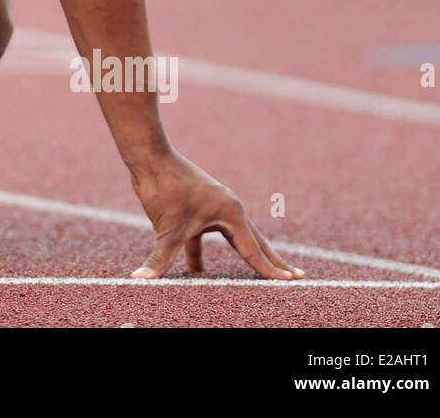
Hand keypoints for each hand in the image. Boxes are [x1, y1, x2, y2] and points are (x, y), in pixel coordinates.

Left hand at [128, 150, 303, 279]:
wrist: (149, 157)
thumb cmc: (164, 188)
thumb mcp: (166, 229)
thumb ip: (160, 258)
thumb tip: (141, 279)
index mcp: (230, 213)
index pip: (253, 250)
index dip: (269, 269)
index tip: (290, 282)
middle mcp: (228, 208)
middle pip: (256, 241)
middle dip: (275, 260)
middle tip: (298, 277)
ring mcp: (214, 206)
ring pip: (235, 237)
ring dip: (248, 255)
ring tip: (266, 272)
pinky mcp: (198, 207)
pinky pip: (208, 235)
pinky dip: (205, 254)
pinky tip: (198, 271)